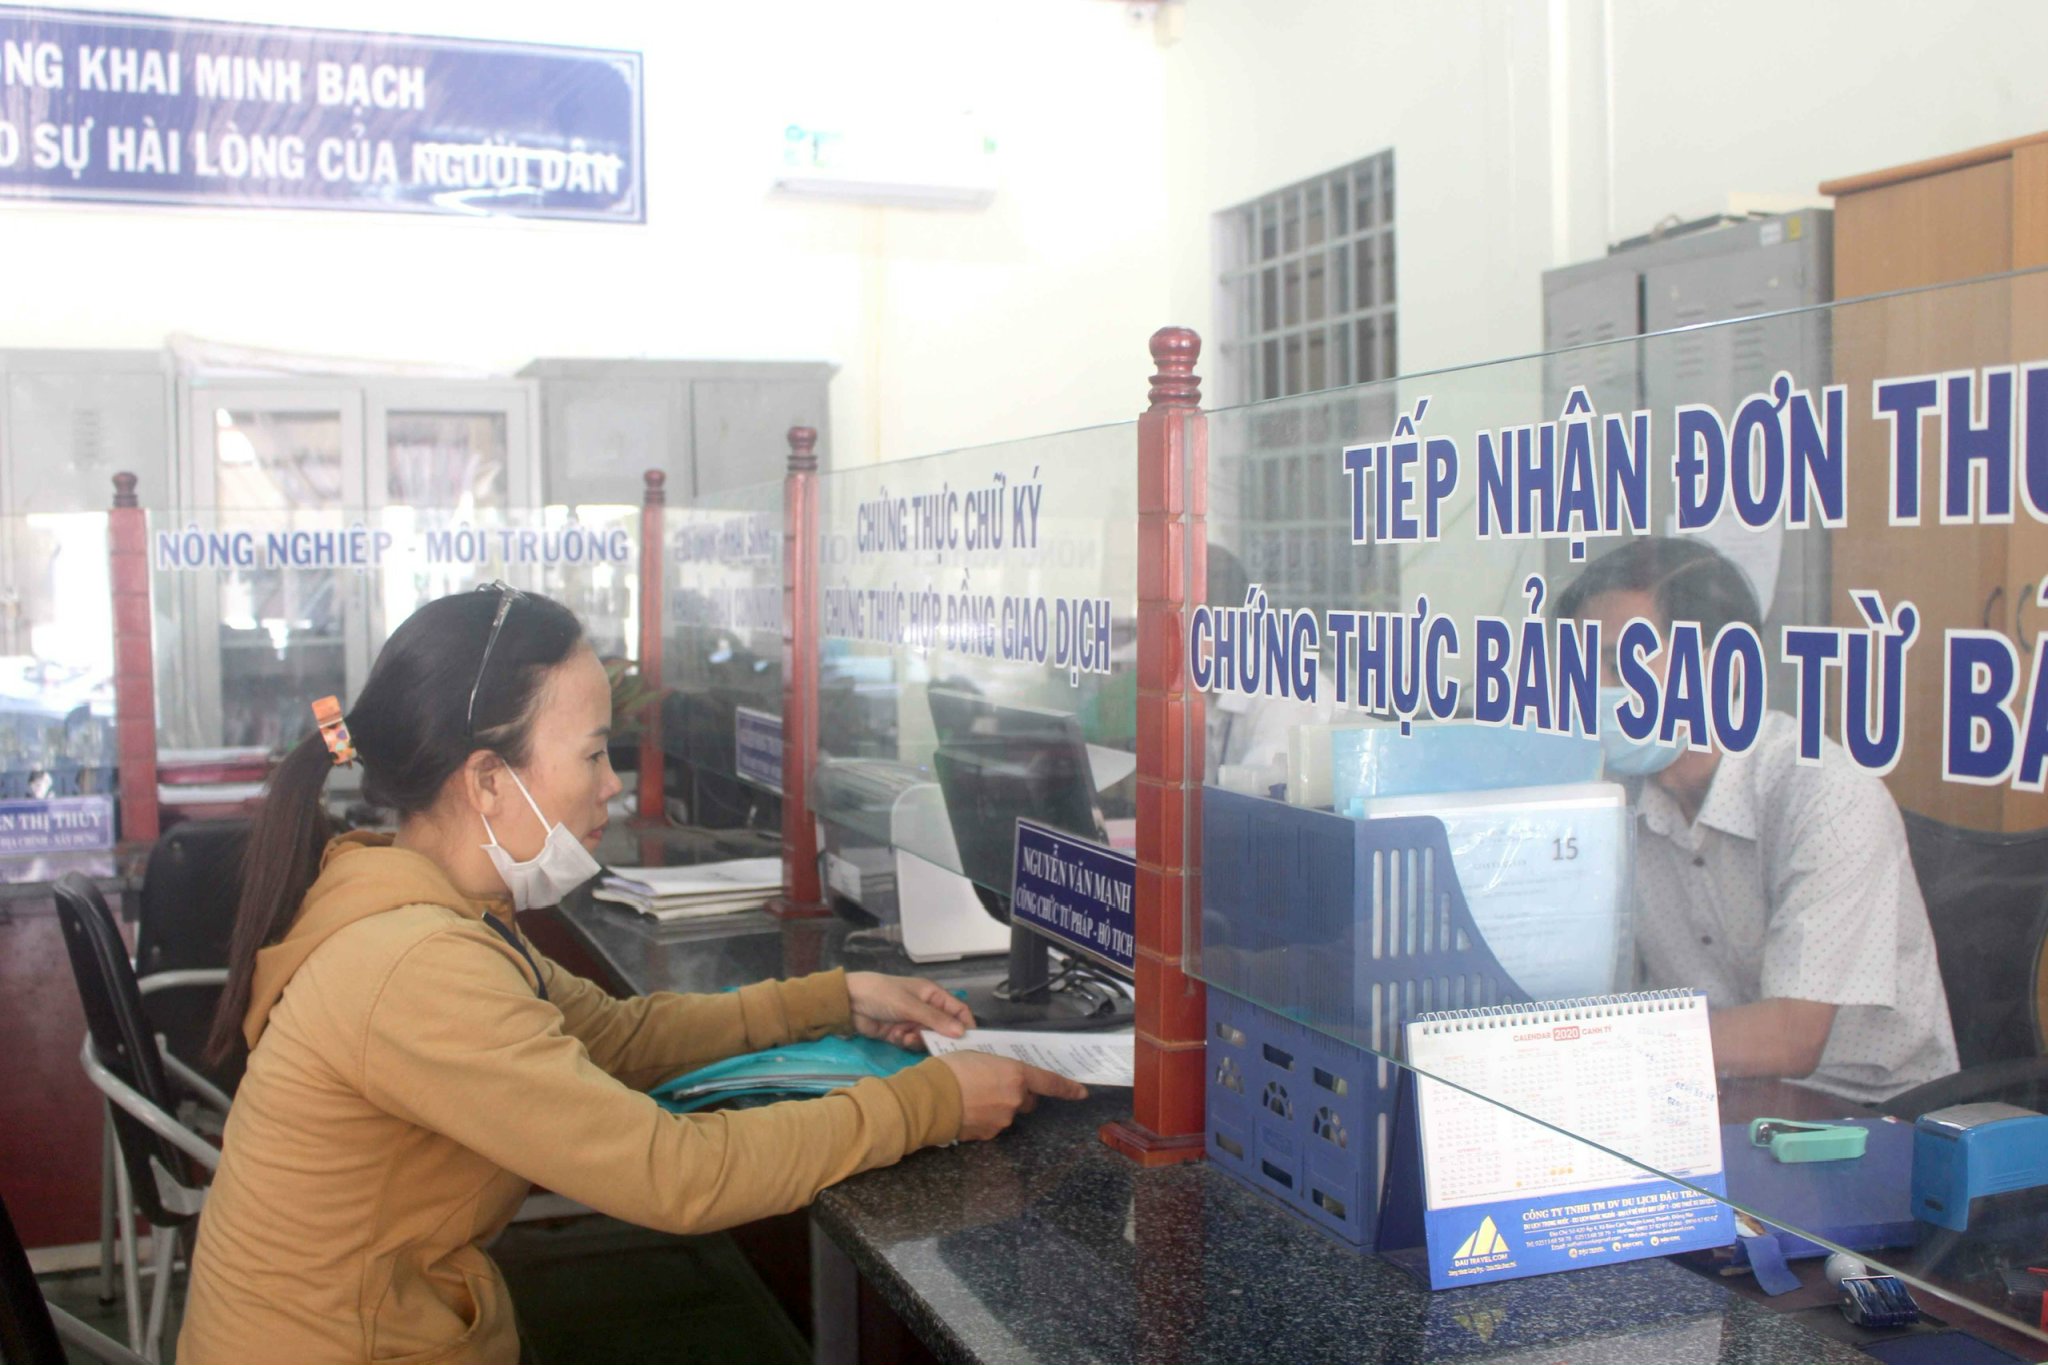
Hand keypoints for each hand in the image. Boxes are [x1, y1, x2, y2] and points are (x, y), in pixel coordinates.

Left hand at [845, 972, 974, 1048]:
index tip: (970, 1042)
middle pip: (943, 1028)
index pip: (958, 1010)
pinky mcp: (899, 1033)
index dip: (966, 1024)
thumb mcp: (909, 1005)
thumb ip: (935, 1019)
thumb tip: (962, 1032)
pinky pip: (911, 1043)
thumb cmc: (882, 994)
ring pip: (927, 1038)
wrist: (849, 1002)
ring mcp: (912, 1021)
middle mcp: (925, 1008)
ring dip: (918, 1040)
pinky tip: (895, 1036)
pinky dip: (905, 1041)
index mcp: (932, 995)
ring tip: (906, 1037)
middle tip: (938, 1048)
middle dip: (939, 1037)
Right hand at [938, 1052, 1089, 1140]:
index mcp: (1016, 1075)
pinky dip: (983, 1119)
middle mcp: (1015, 1099)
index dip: (1067, 1088)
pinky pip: (992, 1125)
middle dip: (1017, 1094)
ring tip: (971, 1097)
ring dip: (997, 1106)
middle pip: (1027, 1099)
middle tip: (994, 1085)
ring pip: (1008, 1112)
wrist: (930, 1098)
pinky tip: (966, 1111)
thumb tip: (998, 1076)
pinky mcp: (988, 1135)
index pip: (1050, 1083)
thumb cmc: (952, 1069)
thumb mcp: (979, 1057)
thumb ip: (997, 1068)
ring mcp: (1003, 1120)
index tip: (1081, 1092)